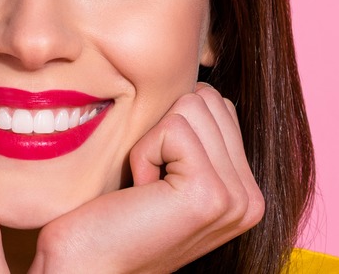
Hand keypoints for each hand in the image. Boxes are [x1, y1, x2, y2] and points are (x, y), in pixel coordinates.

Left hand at [30, 84, 264, 272]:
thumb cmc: (113, 216)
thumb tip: (201, 82)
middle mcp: (251, 198)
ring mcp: (237, 198)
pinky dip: (143, 154)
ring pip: (192, 106)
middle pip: (208, 100)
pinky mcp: (210, 194)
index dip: (170, 127)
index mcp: (246, 190)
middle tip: (148, 184)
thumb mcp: (167, 171)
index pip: (217, 105)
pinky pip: (172, 128)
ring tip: (144, 189)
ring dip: (151, 142)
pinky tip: (139, 193)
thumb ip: (198, 137)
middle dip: (163, 131)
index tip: (156, 178)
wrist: (86, 264)